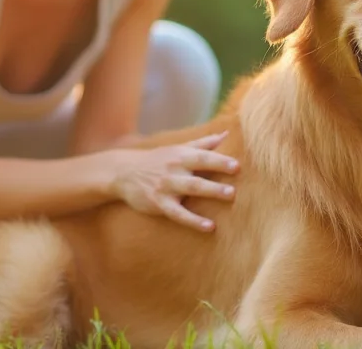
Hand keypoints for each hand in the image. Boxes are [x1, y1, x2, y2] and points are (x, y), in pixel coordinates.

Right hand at [102, 132, 239, 231]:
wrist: (124, 172)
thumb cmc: (157, 160)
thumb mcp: (177, 148)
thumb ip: (203, 143)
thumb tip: (227, 134)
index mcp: (181, 156)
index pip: (203, 156)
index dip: (220, 161)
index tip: (237, 166)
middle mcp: (174, 170)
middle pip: (198, 175)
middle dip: (216, 182)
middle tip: (234, 189)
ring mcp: (166, 187)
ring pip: (190, 191)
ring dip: (209, 194)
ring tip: (229, 198)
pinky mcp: (159, 204)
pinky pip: (178, 214)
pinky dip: (193, 221)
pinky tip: (209, 227)